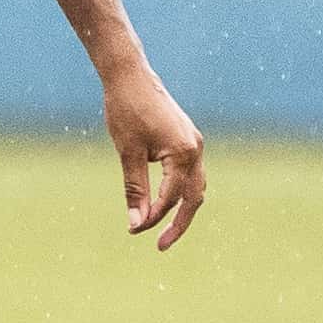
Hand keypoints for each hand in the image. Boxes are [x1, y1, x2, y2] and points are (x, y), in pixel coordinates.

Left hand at [105, 60, 205, 249]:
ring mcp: (195, 144)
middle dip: (178, 223)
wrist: (130, 77)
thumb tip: (136, 223)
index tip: (133, 230)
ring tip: (163, 229)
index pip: (171, 198)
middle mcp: (196, 150)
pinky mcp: (188, 140)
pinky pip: (190, 174)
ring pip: (196, 187)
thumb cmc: (126, 111)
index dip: (153, 217)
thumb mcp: (127, 153)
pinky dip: (181, 191)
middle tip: (161, 246)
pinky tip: (166, 202)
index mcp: (184, 153)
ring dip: (182, 209)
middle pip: (193, 198)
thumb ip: (134, 189)